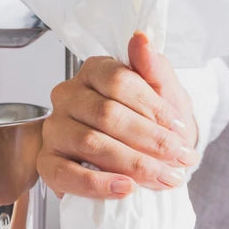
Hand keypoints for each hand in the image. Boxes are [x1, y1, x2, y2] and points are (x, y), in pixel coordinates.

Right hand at [37, 32, 199, 198]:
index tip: (179, 129)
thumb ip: (155, 69)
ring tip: (164, 177)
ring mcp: (55, 130)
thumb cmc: (151, 125)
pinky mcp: (49, 164)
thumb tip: (142, 40)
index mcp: (94, 72)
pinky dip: (99, 184)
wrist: (141, 160)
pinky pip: (68, 175)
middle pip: (107, 114)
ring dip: (133, 164)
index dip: (153, 107)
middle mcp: (68, 96)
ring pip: (90, 143)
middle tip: (180, 158)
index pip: (119, 81)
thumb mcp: (165, 96)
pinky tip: (126, 188)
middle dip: (150, 140)